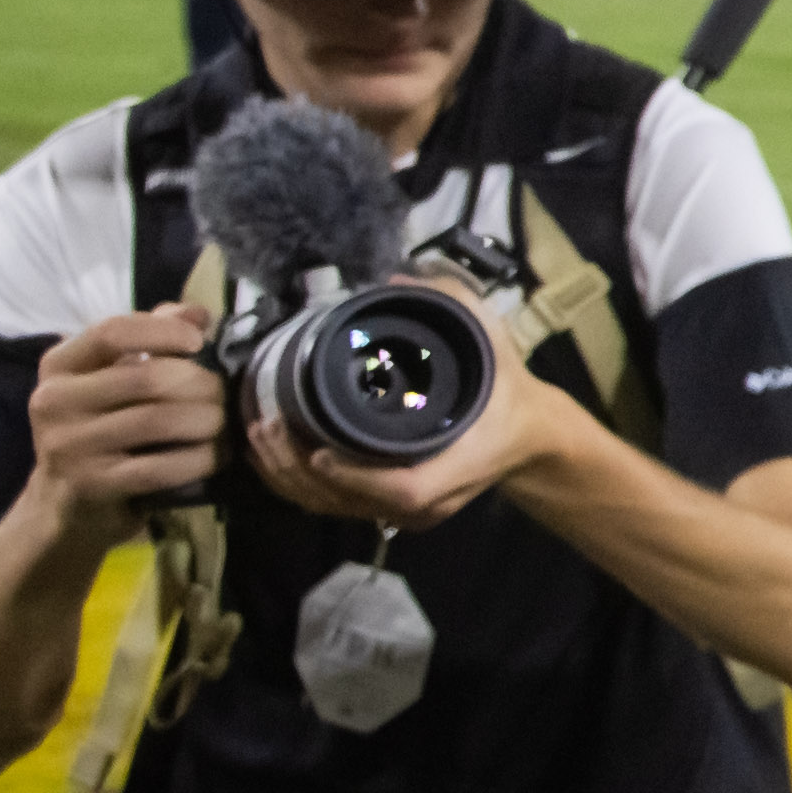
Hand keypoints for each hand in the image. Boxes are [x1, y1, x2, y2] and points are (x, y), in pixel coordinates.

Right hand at [25, 308, 229, 540]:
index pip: (111, 332)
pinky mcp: (91, 486)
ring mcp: (69, 446)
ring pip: (158, 421)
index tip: (197, 341)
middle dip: (200, 384)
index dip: (163, 331)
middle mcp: (54, 402)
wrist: (67, 503)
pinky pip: (160, 467)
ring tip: (222, 423)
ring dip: (206, 421)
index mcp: (58, 366)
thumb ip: (150, 338)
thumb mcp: (112, 377)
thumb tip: (196, 313)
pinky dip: (198, 459)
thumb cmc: (101, 428)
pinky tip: (214, 456)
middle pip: (147, 378)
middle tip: (222, 393)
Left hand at [239, 300, 562, 532]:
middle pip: (351, 503)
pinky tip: (272, 456)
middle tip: (268, 425)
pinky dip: (297, 485)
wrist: (531, 436)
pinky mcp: (390, 511)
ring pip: (334, 508)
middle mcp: (431, 500)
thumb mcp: (491, 339)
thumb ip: (453, 303)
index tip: (318, 449)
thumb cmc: (505, 390)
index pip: (405, 489)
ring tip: (261, 434)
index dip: (357, 477)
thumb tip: (396, 280)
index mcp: (460, 463)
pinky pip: (333, 506)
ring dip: (288, 476)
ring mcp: (409, 512)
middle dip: (298, 468)